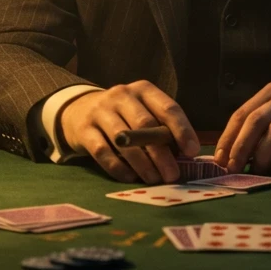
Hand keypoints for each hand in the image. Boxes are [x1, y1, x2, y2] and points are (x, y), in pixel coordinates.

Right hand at [59, 80, 199, 184]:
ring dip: (142, 164)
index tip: (192, 152)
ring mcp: (100, 111)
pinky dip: (118, 168)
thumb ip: (161, 127)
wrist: (78, 109)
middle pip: (145, 125)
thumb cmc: (123, 114)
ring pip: (124, 140)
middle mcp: (121, 95)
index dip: (182, 130)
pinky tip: (130, 178)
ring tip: (154, 180)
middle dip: (162, 153)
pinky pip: (102, 152)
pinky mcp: (84, 129)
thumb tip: (184, 154)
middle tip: (173, 175)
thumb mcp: (142, 110)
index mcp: (143, 89)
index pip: (167, 107)